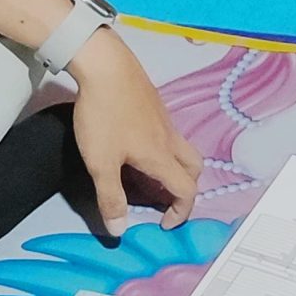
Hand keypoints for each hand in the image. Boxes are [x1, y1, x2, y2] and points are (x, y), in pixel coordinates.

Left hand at [68, 33, 201, 228]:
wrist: (104, 64)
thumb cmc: (103, 115)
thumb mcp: (100, 163)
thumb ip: (110, 197)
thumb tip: (120, 230)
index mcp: (161, 156)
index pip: (186, 191)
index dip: (180, 212)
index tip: (164, 224)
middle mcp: (169, 138)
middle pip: (195, 167)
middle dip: (187, 188)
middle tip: (165, 198)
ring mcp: (164, 118)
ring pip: (183, 148)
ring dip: (176, 167)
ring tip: (150, 174)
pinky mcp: (154, 103)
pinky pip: (169, 132)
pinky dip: (164, 148)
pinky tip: (137, 144)